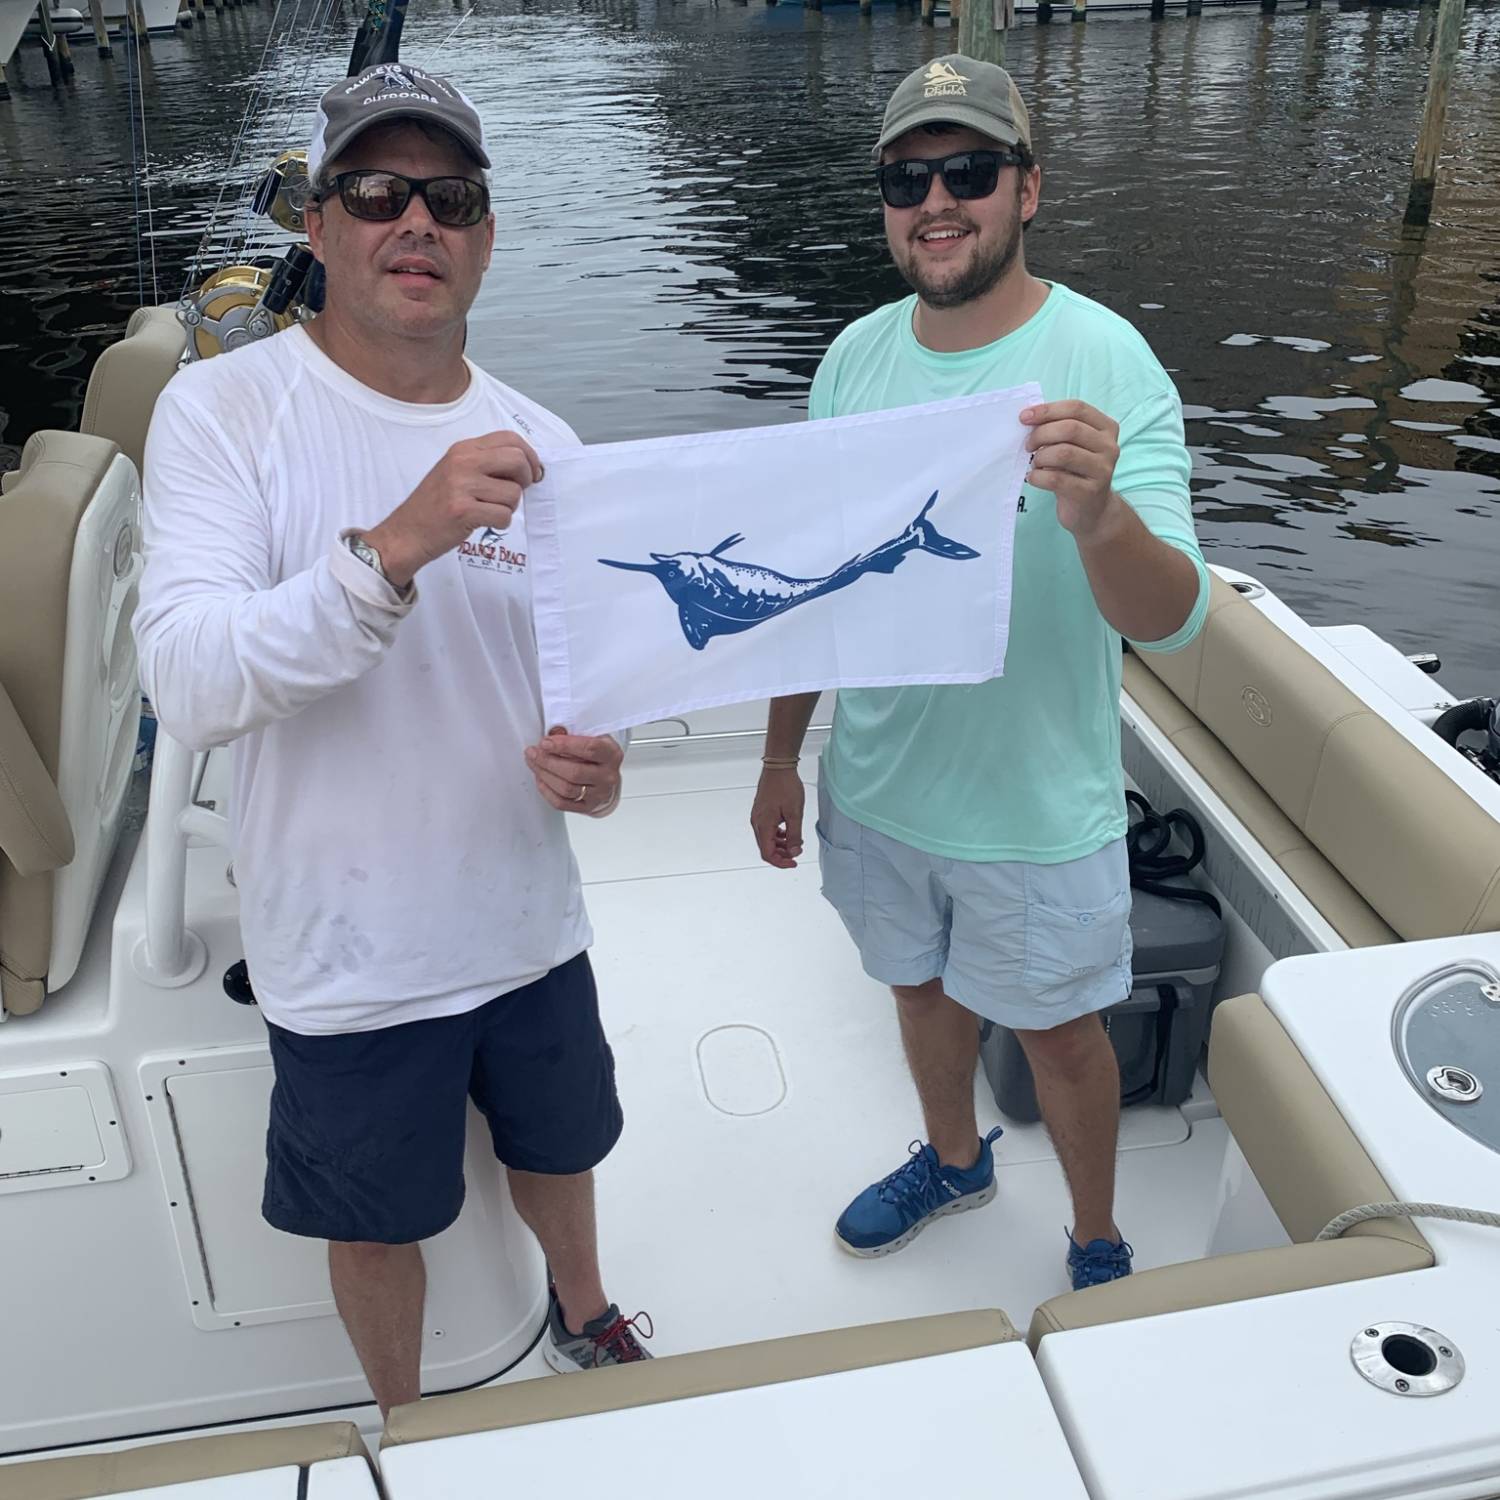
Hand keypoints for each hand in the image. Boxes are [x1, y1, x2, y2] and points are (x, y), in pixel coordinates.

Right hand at [362, 432, 543, 586]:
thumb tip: (527, 465)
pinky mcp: (463, 511)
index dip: (530, 455)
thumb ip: (486, 463)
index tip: (532, 472)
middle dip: (526, 480)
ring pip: (513, 493)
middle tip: (514, 493)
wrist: (407, 532)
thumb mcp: (456, 471)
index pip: (510, 438)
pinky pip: (504, 516)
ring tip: (488, 511)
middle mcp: (462, 462)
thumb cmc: (436, 504)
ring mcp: (461, 486)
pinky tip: (482, 522)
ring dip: (509, 507)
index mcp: (463, 448)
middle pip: (517, 461)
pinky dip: (500, 523)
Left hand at [525, 726, 623, 815]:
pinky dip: (546, 791)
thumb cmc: (596, 754)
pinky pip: (561, 803)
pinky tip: (540, 778)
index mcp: (611, 754)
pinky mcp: (587, 806)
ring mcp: (598, 794)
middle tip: (533, 753)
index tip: (545, 742)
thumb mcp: (591, 736)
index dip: (564, 745)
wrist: (606, 774)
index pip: (589, 749)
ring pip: (566, 789)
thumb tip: (552, 733)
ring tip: (533, 763)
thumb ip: (573, 733)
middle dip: (548, 762)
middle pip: (575, 772)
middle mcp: (608, 776)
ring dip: (544, 775)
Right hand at [750, 767, 804, 869]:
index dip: (781, 862)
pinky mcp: (761, 811)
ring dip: (780, 845)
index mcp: (763, 825)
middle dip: (782, 854)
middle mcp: (757, 822)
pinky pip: (767, 830)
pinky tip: (788, 832)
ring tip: (795, 842)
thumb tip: (793, 852)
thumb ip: (794, 835)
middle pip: (766, 848)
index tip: (794, 862)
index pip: (767, 854)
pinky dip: (778, 835)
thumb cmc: (785, 786)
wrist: (778, 767)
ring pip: (767, 839)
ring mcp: (758, 817)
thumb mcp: (795, 813)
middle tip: (796, 853)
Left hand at [1020, 400, 1122, 539]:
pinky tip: (1033, 478)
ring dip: (1040, 457)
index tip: (1024, 417)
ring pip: (1064, 453)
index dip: (1047, 410)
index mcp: (1106, 428)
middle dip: (1041, 434)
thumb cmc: (1076, 472)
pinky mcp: (1089, 492)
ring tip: (1035, 464)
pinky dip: (1038, 476)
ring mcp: (1102, 470)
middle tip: (1028, 445)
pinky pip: (1056, 479)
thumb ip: (1058, 428)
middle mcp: (1109, 447)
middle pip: (1070, 428)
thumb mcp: (1073, 446)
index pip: (1076, 408)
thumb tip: (1028, 417)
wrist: (1091, 511)